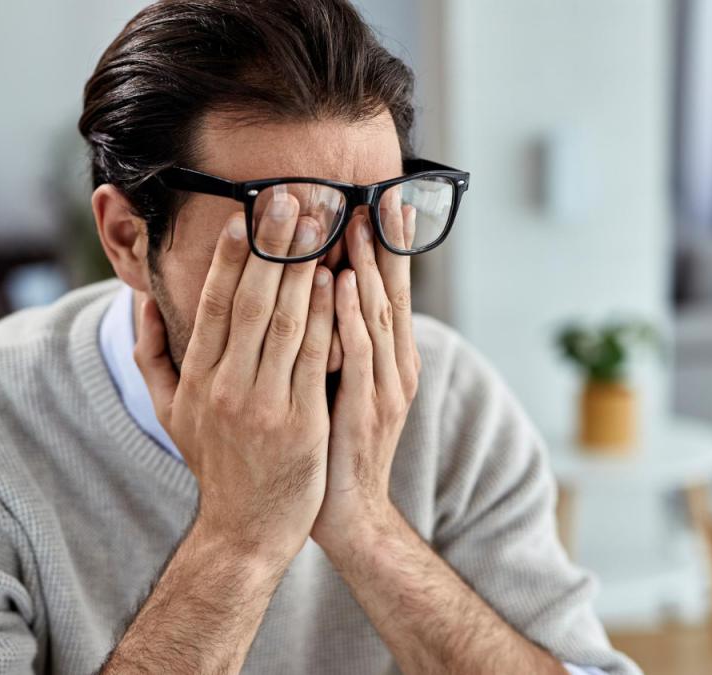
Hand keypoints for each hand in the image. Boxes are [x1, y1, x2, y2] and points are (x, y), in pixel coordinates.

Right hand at [134, 203, 335, 563]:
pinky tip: (339, 280)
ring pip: (286, 322)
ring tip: (320, 224)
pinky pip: (316, 358)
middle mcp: (226, 388)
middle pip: (251, 303)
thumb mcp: (169, 413)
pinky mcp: (302, 422)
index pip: (214, 306)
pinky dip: (327, 316)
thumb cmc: (213, 464)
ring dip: (304, 268)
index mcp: (196, 380)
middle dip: (272, 246)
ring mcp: (264, 406)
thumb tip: (141, 302)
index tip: (244, 215)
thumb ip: (151, 355)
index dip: (229, 258)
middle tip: (291, 198)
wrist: (246, 530)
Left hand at [311, 194, 420, 549]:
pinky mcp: (366, 409)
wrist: (347, 512)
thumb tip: (316, 293)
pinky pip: (358, 353)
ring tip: (357, 219)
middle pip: (391, 292)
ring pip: (376, 315)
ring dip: (366, 265)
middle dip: (384, 242)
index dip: (386, 246)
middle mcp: (395, 366)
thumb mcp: (339, 385)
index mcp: (389, 358)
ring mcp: (385, 387)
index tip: (381, 199)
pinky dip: (349, 315)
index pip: (388, 290)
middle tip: (377, 193)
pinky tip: (339, 282)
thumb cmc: (333, 445)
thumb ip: (335, 341)